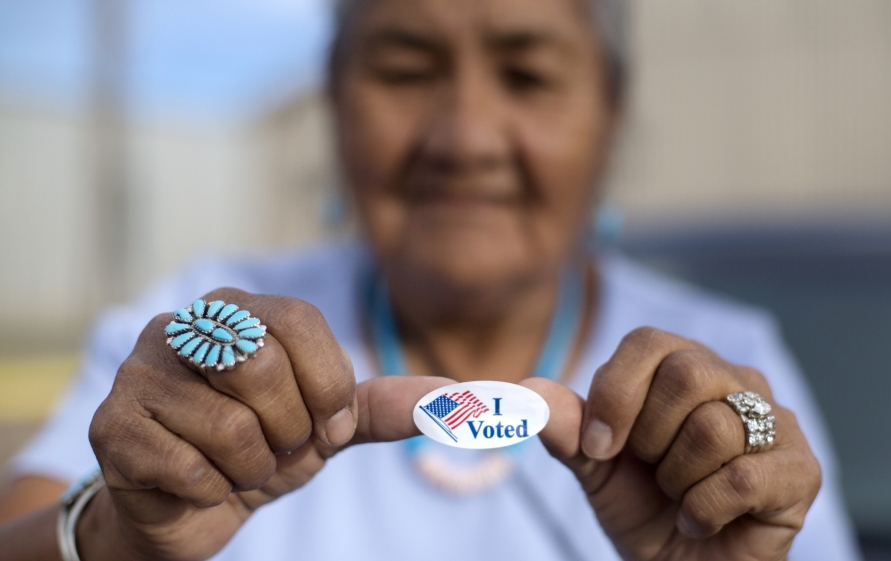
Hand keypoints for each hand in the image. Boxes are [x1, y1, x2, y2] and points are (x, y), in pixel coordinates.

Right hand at [83, 288, 449, 560]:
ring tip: (234, 464)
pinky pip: (187, 466)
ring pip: (227, 426)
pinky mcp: (110, 425)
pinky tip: (194, 481)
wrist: (189, 508)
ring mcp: (140, 370)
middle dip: (287, 429)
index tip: (324, 424)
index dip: (326, 386)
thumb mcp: (330, 425)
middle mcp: (185, 324)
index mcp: (243, 308)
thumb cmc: (263, 450)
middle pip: (261, 366)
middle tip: (275, 445)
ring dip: (250, 467)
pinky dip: (210, 490)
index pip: (302, 324)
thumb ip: (389, 405)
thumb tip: (468, 397)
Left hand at [525, 327, 820, 560]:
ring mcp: (776, 422)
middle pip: (686, 373)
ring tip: (680, 497)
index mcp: (684, 365)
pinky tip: (700, 520)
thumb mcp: (593, 467)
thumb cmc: (643, 509)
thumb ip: (566, 427)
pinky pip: (743, 477)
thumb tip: (528, 392)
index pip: (647, 342)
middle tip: (652, 473)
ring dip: (677, 481)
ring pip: (714, 428)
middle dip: (649, 438)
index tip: (598, 448)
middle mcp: (736, 380)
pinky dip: (704, 510)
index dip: (614, 394)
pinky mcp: (800, 470)